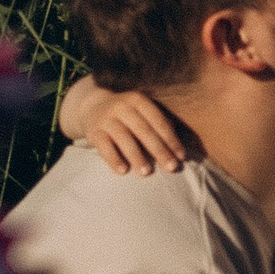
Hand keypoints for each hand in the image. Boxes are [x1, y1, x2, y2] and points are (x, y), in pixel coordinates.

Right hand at [61, 79, 189, 174]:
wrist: (93, 108)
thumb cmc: (128, 116)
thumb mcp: (142, 112)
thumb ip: (159, 125)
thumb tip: (180, 150)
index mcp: (139, 101)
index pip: (158, 121)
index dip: (171, 139)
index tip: (181, 157)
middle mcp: (122, 107)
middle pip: (143, 130)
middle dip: (159, 150)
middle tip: (171, 168)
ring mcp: (106, 119)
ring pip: (124, 138)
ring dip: (136, 156)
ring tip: (146, 173)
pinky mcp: (94, 132)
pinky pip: (104, 147)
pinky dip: (114, 159)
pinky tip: (123, 171)